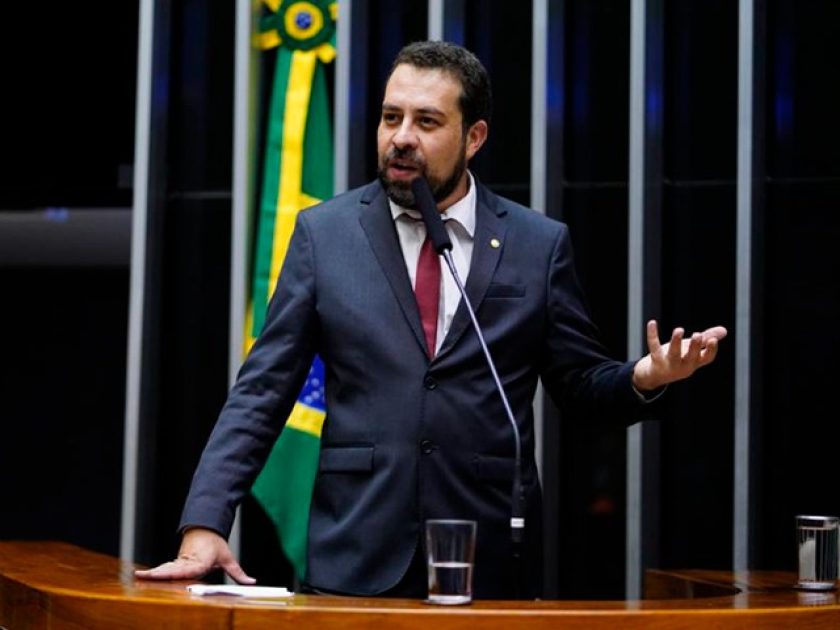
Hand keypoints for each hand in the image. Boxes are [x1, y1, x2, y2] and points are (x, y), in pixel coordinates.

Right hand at [134, 527, 254, 583]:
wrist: (206, 528)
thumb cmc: (216, 544)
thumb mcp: (228, 558)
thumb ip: (238, 573)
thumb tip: (252, 582)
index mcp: (201, 561)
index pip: (190, 568)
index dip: (182, 572)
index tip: (174, 575)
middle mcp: (188, 562)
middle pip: (173, 570)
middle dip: (160, 575)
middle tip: (146, 577)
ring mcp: (180, 562)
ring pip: (166, 569)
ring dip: (153, 574)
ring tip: (139, 577)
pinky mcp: (175, 562)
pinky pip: (163, 569)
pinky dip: (153, 573)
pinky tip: (141, 576)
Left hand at [632, 320, 727, 391]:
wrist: (655, 376)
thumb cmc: (677, 359)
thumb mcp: (692, 350)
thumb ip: (706, 339)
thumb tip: (724, 330)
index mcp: (695, 362)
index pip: (707, 358)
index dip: (711, 350)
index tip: (713, 340)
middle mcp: (684, 365)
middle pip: (691, 357)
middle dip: (694, 347)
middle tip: (697, 335)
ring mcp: (669, 364)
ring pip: (674, 353)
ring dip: (676, 342)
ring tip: (679, 330)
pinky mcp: (656, 360)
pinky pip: (654, 347)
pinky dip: (653, 335)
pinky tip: (652, 322)